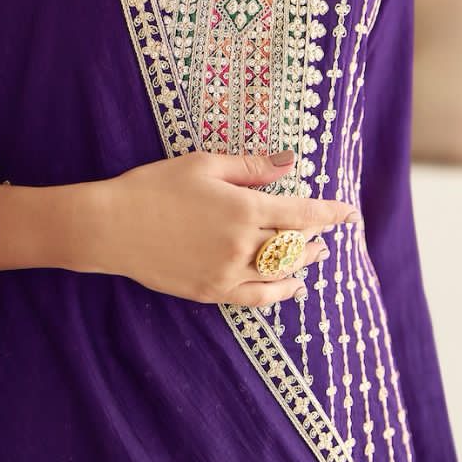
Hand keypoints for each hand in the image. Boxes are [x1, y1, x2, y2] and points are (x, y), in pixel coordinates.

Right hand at [82, 149, 359, 304]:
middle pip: (294, 246)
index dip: (331, 213)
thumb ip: (250, 166)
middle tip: (328, 234)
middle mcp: (242, 245)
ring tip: (313, 258)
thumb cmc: (154, 186)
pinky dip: (278, 292)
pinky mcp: (210, 292)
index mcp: (243, 208)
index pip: (302, 214)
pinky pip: (256, 298)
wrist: (111, 226)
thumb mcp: (203, 165)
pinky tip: (290, 287)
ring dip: (301, 265)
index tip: (350, 212)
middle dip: (316, 239)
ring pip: (279, 274)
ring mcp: (227, 274)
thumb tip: (289, 163)